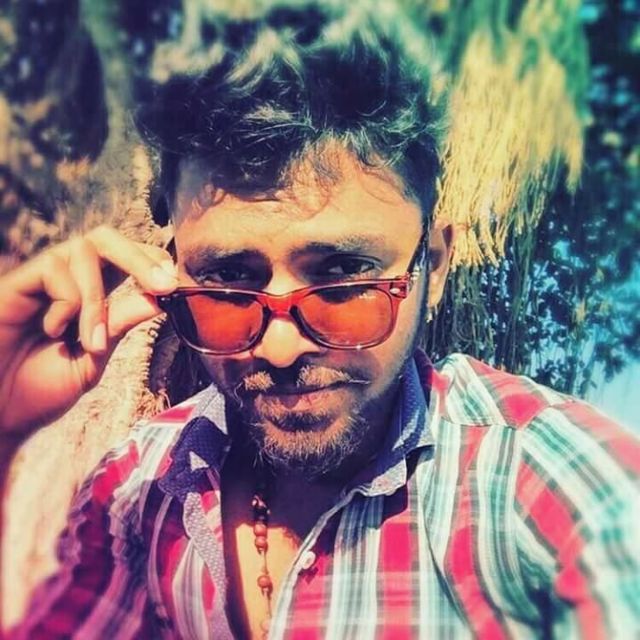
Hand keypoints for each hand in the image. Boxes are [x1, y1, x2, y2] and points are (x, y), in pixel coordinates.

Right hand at [0, 226, 177, 436]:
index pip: (125, 257)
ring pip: (84, 251)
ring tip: (90, 341)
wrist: (0, 412)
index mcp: (91, 294)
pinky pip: (54, 270)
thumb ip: (121, 324)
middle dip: (141, 257)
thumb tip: (161, 297)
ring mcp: (40, 278)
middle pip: (107, 238)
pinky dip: (68, 303)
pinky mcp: (15, 283)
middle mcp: (67, 278)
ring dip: (98, 299)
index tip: (177, 284)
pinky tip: (52, 331)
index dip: (152, 261)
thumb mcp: (94, 356)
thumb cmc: (40, 387)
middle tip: (166, 285)